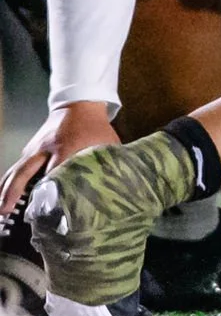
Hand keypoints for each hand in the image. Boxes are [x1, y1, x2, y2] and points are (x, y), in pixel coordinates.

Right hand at [0, 101, 116, 215]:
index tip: (46, 208)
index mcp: (66, 148)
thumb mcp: (106, 145)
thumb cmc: (95, 128)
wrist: (79, 104)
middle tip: (6, 211)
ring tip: (1, 210)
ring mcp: (33, 150)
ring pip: (16, 171)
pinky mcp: (29, 151)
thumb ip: (106, 165)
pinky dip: (9, 182)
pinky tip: (4, 197)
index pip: (54, 172)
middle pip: (24, 172)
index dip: (49, 190)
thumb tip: (114, 185)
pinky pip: (16, 168)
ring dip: (6, 190)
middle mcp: (44, 150)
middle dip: (14, 192)